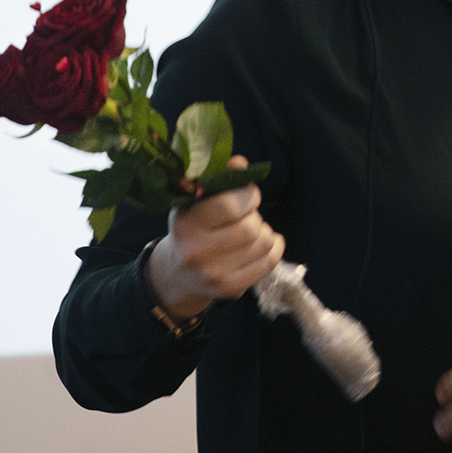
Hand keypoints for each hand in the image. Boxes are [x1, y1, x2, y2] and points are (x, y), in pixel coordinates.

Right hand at [146, 155, 284, 320]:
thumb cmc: (193, 229)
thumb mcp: (196, 202)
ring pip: (263, 243)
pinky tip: (264, 244)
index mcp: (186, 223)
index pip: (230, 205)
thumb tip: (240, 162)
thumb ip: (218, 179)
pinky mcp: (230, 289)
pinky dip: (274, 248)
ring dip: (264, 232)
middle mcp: (196, 251)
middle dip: (255, 216)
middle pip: (251, 226)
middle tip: (246, 216)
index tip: (247, 195)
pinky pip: (269, 262)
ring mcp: (213, 274)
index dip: (248, 195)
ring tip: (252, 231)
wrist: (177, 274)